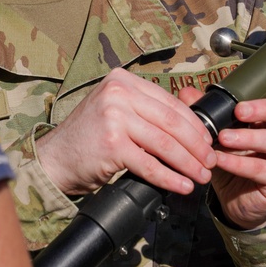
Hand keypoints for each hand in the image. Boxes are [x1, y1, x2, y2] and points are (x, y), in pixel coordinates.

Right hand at [36, 68, 215, 196]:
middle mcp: (118, 94)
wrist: (55, 158)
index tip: (208, 139)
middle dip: (197, 144)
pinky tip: (182, 185)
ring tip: (201, 175)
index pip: (169, 101)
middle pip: (171, 121)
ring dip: (189, 163)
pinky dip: (170, 178)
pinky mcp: (113, 144)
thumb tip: (189, 123)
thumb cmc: (88, 136)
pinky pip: (151, 164)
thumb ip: (144, 109)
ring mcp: (114, 117)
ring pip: (165, 143)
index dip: (194, 123)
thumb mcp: (115, 109)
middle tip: (210, 160)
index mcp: (123, 81)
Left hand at [181, 72, 265, 229]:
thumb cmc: (235, 156)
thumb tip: (187, 92)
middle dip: (265, 108)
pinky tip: (220, 160)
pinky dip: (239, 163)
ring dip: (248, 138)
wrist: (238, 198)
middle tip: (239, 110)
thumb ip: (207, 110)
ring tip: (223, 137)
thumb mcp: (220, 130)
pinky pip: (262, 168)